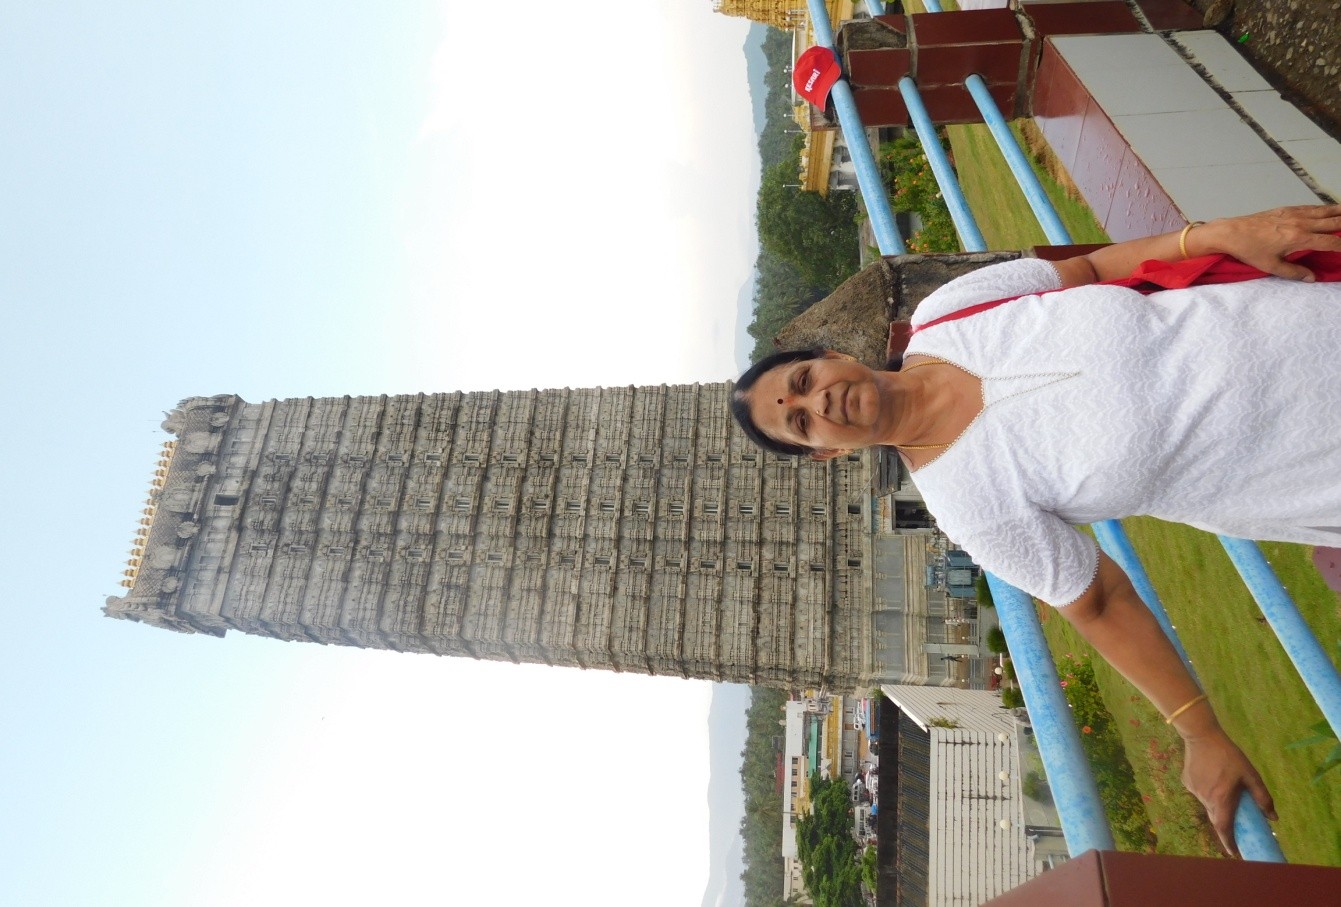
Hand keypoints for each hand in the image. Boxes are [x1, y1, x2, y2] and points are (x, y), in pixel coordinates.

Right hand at [1180, 727, 1276, 856]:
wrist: (1201, 735)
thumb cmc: (1229, 755)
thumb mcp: (1250, 774)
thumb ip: (1262, 797)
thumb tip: (1272, 818)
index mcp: (1222, 798)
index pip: (1224, 827)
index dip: (1229, 842)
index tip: (1234, 853)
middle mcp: (1206, 798)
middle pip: (1216, 817)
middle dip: (1226, 824)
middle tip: (1235, 823)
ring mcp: (1194, 790)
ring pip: (1208, 804)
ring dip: (1218, 803)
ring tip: (1224, 786)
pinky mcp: (1187, 782)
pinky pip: (1200, 793)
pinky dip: (1208, 790)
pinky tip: (1211, 775)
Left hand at [1198, 203, 1340, 280]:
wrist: (1232, 232)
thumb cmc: (1250, 250)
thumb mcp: (1271, 266)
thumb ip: (1294, 272)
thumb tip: (1312, 278)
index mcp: (1299, 238)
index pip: (1330, 242)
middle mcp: (1301, 223)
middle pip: (1333, 222)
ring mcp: (1295, 213)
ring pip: (1325, 210)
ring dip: (1339, 213)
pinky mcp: (1287, 208)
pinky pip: (1312, 207)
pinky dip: (1324, 209)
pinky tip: (1329, 211)